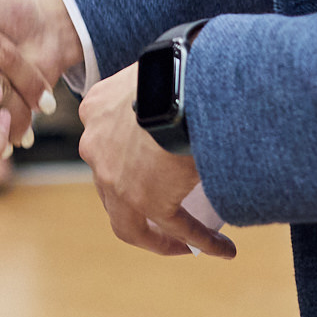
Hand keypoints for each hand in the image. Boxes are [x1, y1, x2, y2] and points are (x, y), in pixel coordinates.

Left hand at [77, 63, 233, 257]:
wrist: (181, 83)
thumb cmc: (177, 68)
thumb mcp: (156, 73)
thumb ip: (159, 89)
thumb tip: (190, 84)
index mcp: (96, 110)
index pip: (105, 143)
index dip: (124, 160)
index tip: (150, 171)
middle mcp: (95, 146)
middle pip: (111, 187)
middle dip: (137, 205)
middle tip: (163, 217)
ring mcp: (115, 178)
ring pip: (131, 223)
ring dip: (160, 238)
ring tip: (186, 246)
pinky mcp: (146, 200)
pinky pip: (174, 227)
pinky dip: (199, 240)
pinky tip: (222, 249)